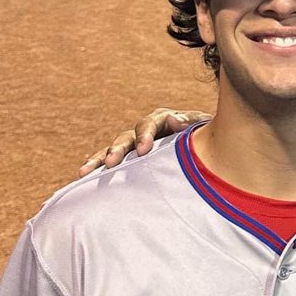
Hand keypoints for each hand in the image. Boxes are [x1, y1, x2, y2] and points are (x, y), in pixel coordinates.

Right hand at [78, 109, 210, 177]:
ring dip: (100, 159)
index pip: (150, 125)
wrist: (211, 145)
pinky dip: (99, 166)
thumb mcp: (203, 128)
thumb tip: (173, 119)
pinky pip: (113, 161)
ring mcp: (137, 143)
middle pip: (127, 136)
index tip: (142, 150)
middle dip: (118, 149)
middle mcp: (146, 130)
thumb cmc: (208, 137)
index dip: (145, 136)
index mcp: (163, 120)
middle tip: (110, 162)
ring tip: (84, 172)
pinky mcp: (133, 157)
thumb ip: (189, 124)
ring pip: (115, 149)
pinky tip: (85, 175)